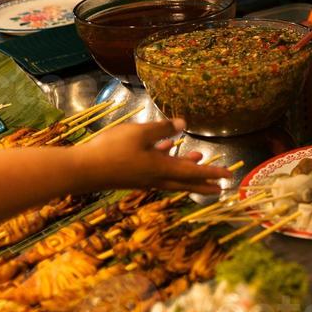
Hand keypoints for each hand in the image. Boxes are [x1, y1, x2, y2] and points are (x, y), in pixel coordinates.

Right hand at [70, 119, 232, 193]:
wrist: (83, 170)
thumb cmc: (112, 150)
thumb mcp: (141, 134)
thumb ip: (162, 129)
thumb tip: (183, 124)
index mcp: (161, 168)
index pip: (193, 172)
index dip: (212, 173)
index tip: (228, 175)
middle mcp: (155, 177)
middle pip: (185, 181)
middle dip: (204, 182)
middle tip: (220, 187)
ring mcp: (143, 178)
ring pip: (171, 175)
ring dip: (186, 169)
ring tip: (198, 158)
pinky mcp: (132, 175)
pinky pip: (156, 169)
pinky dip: (164, 160)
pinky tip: (164, 149)